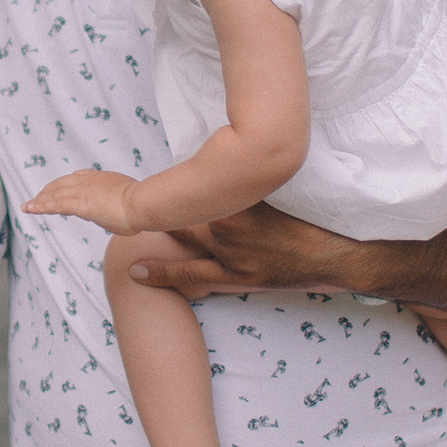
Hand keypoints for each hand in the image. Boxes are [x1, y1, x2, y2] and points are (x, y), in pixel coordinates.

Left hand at [23, 169, 145, 234]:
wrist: (143, 203)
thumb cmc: (143, 206)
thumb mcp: (128, 201)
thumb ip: (117, 205)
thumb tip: (114, 212)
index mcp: (102, 178)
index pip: (79, 178)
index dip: (66, 184)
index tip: (59, 189)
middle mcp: (90, 180)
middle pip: (63, 183)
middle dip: (49, 190)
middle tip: (39, 198)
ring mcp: (83, 190)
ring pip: (55, 193)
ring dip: (41, 199)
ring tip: (29, 205)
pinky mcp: (79, 203)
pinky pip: (54, 204)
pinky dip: (39, 206)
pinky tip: (29, 208)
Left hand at [126, 201, 367, 295]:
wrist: (339, 254)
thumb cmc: (309, 216)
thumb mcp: (271, 189)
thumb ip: (236, 182)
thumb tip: (207, 168)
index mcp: (235, 196)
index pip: (187, 186)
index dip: (158, 185)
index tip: (125, 180)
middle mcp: (227, 223)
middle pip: (175, 212)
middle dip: (146, 207)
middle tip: (108, 200)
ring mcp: (230, 255)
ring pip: (178, 242)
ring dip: (150, 238)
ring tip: (113, 238)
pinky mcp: (237, 279)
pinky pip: (192, 277)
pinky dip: (164, 273)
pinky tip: (136, 272)